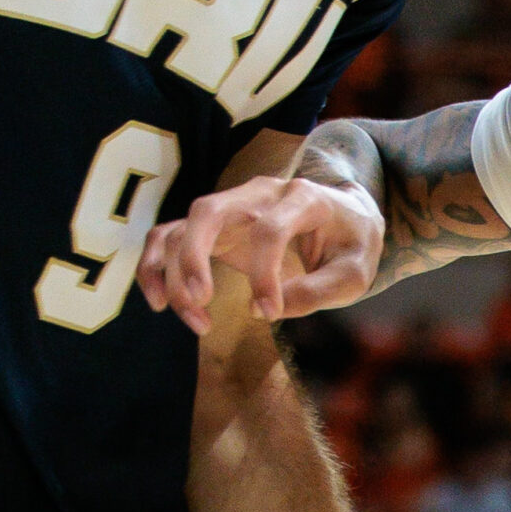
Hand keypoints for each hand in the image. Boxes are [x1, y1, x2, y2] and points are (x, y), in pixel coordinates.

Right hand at [137, 176, 381, 333]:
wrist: (346, 218)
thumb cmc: (350, 245)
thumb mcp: (355, 272)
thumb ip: (320, 291)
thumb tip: (268, 310)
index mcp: (303, 197)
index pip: (271, 229)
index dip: (265, 273)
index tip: (268, 312)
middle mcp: (260, 192)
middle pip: (209, 211)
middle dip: (194, 258)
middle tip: (199, 302)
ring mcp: (233, 203)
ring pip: (183, 226)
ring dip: (174, 273)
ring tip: (194, 319)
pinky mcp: (215, 224)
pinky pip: (170, 235)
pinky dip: (156, 265)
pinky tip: (158, 301)